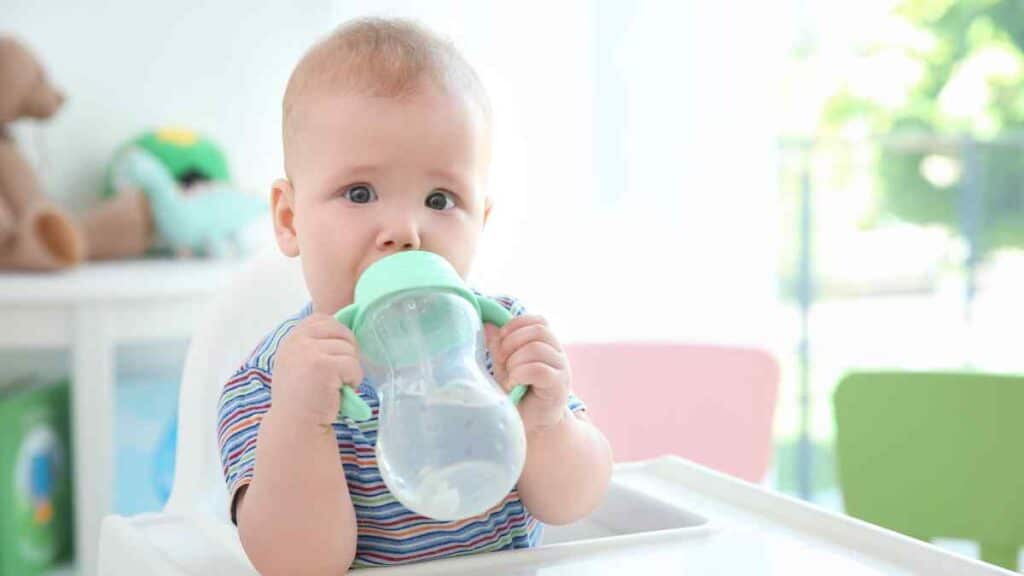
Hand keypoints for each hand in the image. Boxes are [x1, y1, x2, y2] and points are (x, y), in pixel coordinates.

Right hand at [270, 313, 362, 427]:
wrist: (295, 425)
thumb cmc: (304, 397)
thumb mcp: (301, 362)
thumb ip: (315, 344)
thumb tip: (347, 329)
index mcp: (293, 337)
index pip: (324, 319)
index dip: (338, 336)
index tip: (333, 358)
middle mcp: (297, 340)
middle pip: (341, 331)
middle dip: (348, 352)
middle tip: (338, 375)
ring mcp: (309, 351)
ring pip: (350, 349)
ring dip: (351, 370)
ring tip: (335, 386)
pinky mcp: (323, 365)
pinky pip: (354, 365)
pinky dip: (353, 380)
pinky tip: (340, 392)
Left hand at [485, 315, 570, 433]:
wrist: (532, 427)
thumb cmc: (518, 396)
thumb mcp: (505, 367)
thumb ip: (499, 346)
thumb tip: (488, 324)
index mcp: (548, 346)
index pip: (539, 321)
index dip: (517, 325)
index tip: (500, 341)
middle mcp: (558, 355)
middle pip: (539, 330)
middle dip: (513, 342)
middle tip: (502, 361)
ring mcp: (562, 370)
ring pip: (537, 348)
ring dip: (515, 361)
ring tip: (509, 377)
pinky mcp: (559, 387)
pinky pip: (538, 369)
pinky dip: (520, 374)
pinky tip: (514, 385)